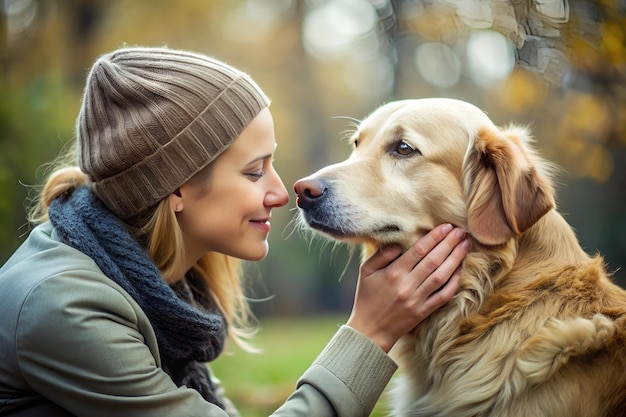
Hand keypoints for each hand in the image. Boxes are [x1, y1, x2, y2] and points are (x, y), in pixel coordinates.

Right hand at [346, 224, 468, 351]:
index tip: (446, 227)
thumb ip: (381, 255)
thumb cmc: (366, 298)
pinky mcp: (424, 312)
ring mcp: (417, 300)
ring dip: (456, 259)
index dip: (434, 237)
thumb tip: (399, 244)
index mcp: (393, 273)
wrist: (369, 331)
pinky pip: (444, 295)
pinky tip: (461, 269)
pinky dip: (454, 282)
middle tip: (462, 232)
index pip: (419, 250)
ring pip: (442, 276)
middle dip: (449, 244)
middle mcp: (407, 285)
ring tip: (465, 245)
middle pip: (434, 260)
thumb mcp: (366, 272)